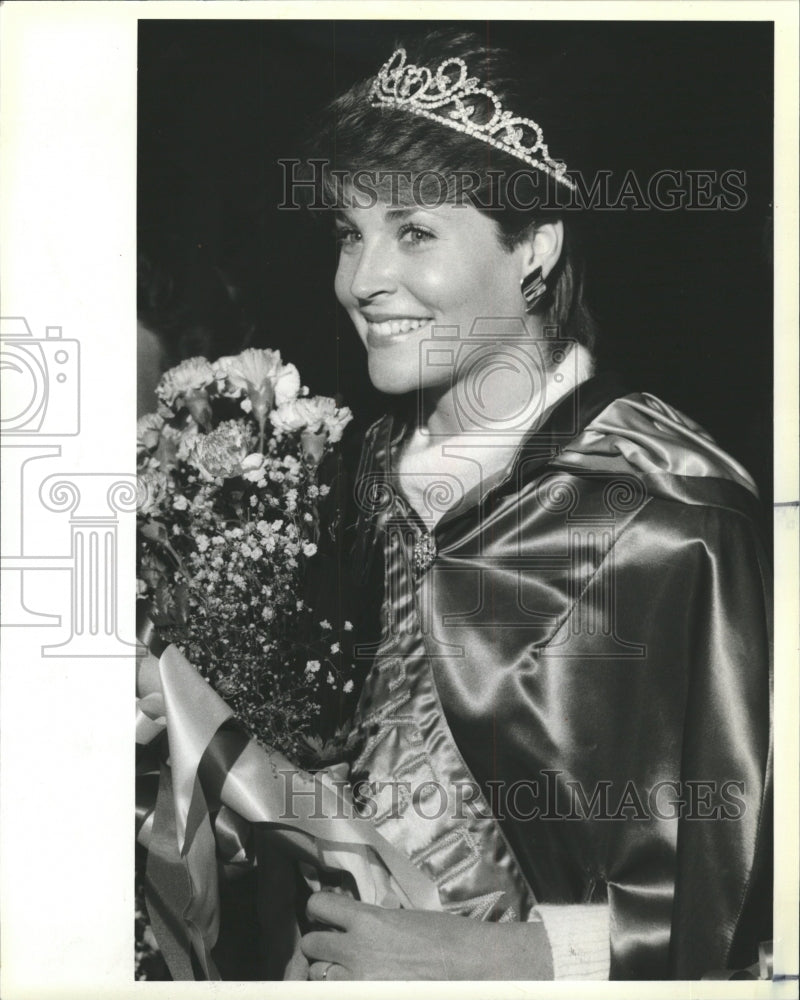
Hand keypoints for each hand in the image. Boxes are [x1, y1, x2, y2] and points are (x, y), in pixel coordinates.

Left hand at [298, 891, 553, 980]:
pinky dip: (341, 989)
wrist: (473, 965)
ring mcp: (359, 981)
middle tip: (334, 948)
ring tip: (346, 971)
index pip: (319, 906)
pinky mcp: (368, 997)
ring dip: (327, 973)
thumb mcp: (401, 917)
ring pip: (317, 976)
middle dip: (320, 946)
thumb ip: (369, 922)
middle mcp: (357, 949)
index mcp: (367, 919)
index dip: (320, 910)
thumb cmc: (446, 937)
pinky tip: (355, 982)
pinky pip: (335, 994)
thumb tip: (348, 927)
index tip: (326, 915)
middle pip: (311, 945)